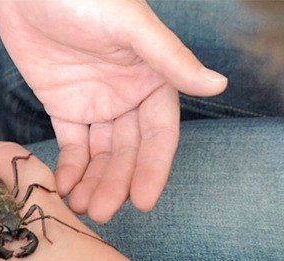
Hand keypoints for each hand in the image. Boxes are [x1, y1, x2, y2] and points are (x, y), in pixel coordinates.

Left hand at [0, 0, 227, 221]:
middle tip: (102, 212)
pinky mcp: (65, 104)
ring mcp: (96, 102)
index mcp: (152, 78)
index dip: (152, 168)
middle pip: (128, 150)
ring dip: (94, 181)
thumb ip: (169, 58)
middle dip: (116, 182)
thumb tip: (218, 84)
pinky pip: (72, 142)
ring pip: (100, 153)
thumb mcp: (129, 25)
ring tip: (82, 209)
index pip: (159, 134)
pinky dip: (70, 166)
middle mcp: (128, 95)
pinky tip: (65, 186)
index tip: (143, 200)